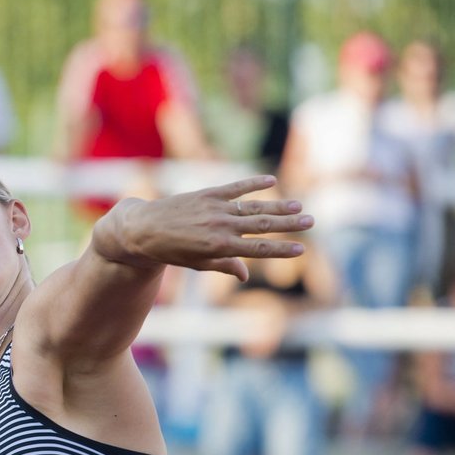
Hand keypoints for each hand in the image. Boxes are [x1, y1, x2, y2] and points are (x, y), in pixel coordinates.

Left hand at [116, 176, 311, 280]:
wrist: (143, 230)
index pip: (258, 249)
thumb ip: (223, 266)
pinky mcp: (207, 194)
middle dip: (288, 224)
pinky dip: (253, 183)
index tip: (301, 248)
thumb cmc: (171, 252)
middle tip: (311, 221)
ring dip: (277, 205)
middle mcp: (220, 227)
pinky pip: (234, 188)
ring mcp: (215, 208)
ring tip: (299, 205)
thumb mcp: (197, 264)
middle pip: (262, 225)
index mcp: (219, 248)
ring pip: (253, 207)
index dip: (280, 249)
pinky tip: (271, 181)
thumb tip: (245, 274)